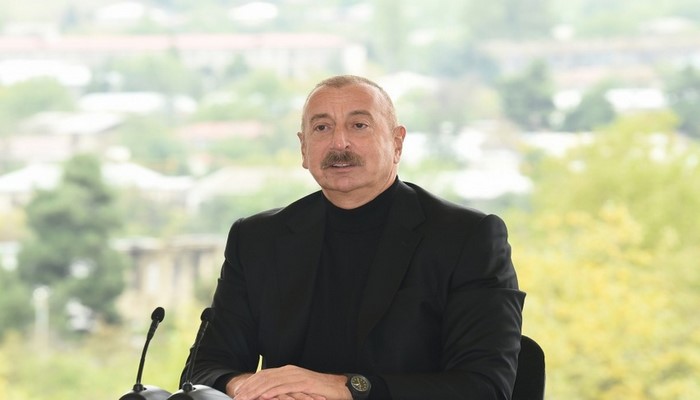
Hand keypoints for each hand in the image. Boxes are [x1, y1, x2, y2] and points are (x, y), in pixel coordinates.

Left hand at [230, 365, 350, 399]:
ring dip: (256, 391)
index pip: (263, 376)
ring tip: (245, 398)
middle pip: (264, 378)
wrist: (339, 388)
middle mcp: (290, 371)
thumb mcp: (297, 390)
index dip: (249, 383)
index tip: (238, 393)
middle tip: (237, 397)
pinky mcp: (305, 383)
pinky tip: (264, 396)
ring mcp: (297, 376)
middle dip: (249, 388)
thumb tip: (267, 396)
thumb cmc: (318, 391)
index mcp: (287, 371)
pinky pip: (285, 387)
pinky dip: (273, 391)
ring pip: (272, 382)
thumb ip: (283, 390)